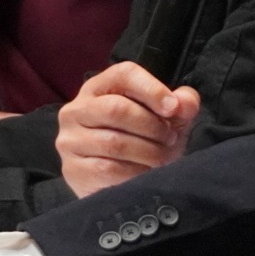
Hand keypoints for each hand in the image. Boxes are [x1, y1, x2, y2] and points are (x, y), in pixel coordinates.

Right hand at [56, 61, 200, 196]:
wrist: (120, 181)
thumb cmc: (144, 139)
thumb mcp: (166, 119)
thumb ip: (181, 105)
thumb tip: (183, 103)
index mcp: (99, 88)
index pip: (123, 74)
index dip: (152, 88)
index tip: (173, 108)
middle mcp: (77, 110)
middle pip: (116, 109)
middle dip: (152, 125)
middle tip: (170, 138)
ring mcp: (71, 140)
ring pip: (114, 142)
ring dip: (148, 152)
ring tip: (162, 157)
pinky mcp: (73, 170)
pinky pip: (108, 169)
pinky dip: (135, 172)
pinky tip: (146, 173)